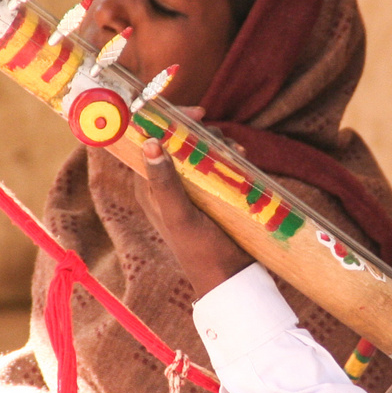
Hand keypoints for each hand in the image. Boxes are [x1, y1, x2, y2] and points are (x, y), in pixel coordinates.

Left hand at [134, 129, 252, 297]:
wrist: (230, 278)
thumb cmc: (201, 251)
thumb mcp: (181, 215)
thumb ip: (165, 183)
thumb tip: (151, 142)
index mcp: (149, 187)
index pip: (149, 141)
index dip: (168, 121)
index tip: (196, 114)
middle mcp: (165, 184)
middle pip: (177, 141)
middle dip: (201, 132)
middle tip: (223, 137)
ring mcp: (188, 189)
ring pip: (198, 151)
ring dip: (218, 144)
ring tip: (238, 151)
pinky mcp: (209, 194)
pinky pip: (214, 165)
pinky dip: (227, 157)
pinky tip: (242, 160)